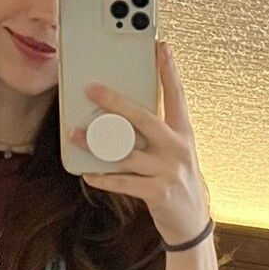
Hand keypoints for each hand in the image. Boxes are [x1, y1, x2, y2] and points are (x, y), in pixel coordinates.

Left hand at [68, 39, 211, 246]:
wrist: (192, 223)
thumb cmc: (177, 181)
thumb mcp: (175, 152)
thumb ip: (155, 133)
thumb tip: (121, 116)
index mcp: (183, 133)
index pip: (177, 95)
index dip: (169, 70)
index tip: (161, 46)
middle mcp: (177, 148)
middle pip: (144, 119)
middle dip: (116, 102)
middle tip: (93, 90)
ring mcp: (167, 171)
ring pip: (126, 152)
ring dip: (97, 144)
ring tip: (76, 135)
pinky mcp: (157, 193)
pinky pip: (123, 182)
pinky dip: (103, 178)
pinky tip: (88, 174)